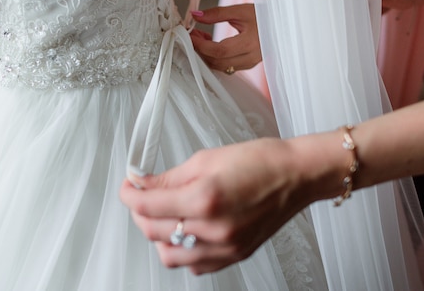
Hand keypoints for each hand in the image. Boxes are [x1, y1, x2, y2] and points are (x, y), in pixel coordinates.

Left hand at [120, 137, 316, 274]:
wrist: (295, 176)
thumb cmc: (260, 162)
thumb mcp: (207, 159)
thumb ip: (170, 177)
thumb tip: (143, 184)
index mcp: (205, 199)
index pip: (148, 205)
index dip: (130, 194)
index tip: (128, 187)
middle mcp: (214, 229)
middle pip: (154, 231)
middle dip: (140, 212)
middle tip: (142, 196)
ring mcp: (225, 247)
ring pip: (170, 255)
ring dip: (158, 235)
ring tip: (162, 215)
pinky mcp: (234, 256)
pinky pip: (195, 265)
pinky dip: (182, 251)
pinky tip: (186, 232)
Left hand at [190, 4, 261, 71]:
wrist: (282, 24)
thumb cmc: (265, 16)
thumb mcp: (241, 10)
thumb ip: (217, 13)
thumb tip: (196, 16)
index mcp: (251, 43)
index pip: (220, 50)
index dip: (202, 45)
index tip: (190, 34)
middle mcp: (251, 57)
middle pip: (218, 62)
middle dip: (201, 50)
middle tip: (192, 35)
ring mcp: (250, 63)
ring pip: (221, 66)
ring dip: (206, 54)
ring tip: (200, 37)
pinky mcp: (248, 64)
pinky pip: (226, 66)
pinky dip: (214, 57)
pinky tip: (210, 43)